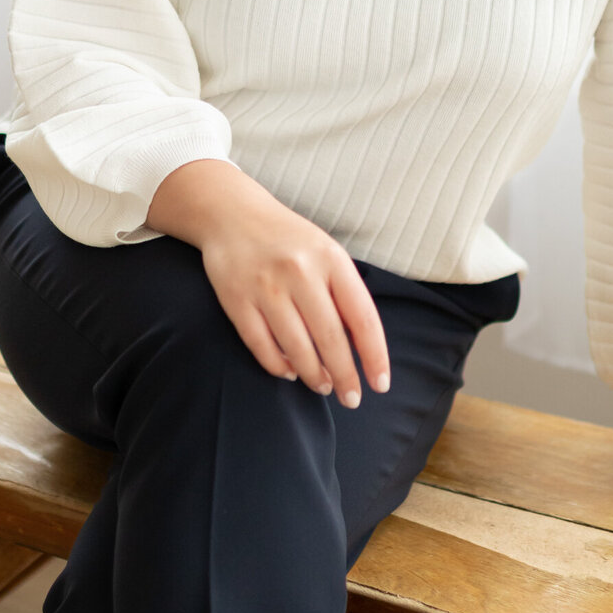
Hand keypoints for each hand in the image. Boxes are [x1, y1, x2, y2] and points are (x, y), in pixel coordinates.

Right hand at [147, 160, 389, 405]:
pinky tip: (290, 372)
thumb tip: (363, 346)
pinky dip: (278, 366)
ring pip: (296, 347)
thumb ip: (344, 292)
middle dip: (345, 376)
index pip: (362, 317)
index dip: (374, 356)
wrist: (232, 213)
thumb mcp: (326, 252)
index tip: (380, 384)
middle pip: (330, 338)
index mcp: (331, 259)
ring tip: (323, 386)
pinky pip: (261, 345)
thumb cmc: (289, 240)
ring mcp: (265, 286)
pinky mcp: (235, 299)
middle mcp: (299, 271)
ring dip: (313, 375)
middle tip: (351, 398)